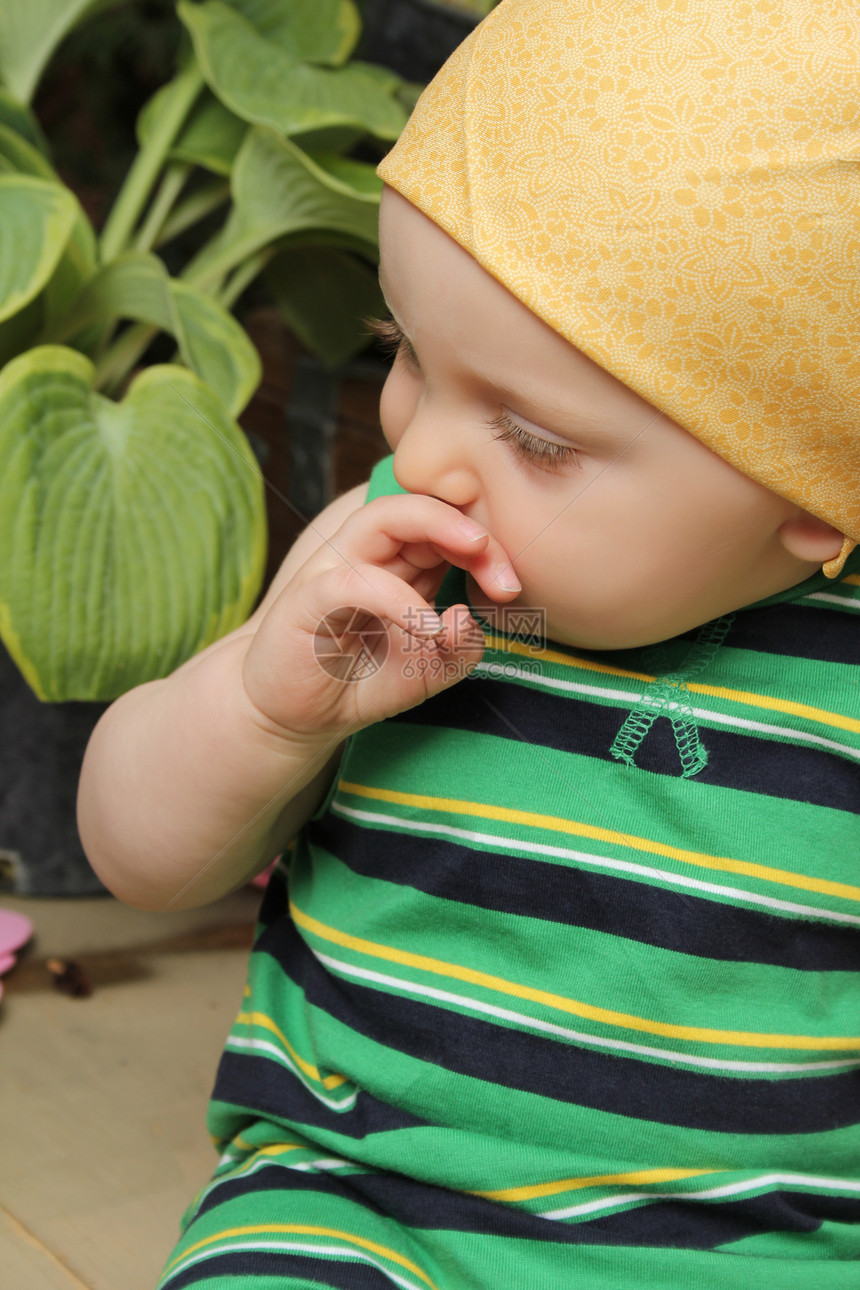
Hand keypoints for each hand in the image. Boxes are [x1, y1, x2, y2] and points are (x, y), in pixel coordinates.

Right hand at [240, 493, 519, 741]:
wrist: (295, 716)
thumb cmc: (360, 681)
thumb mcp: (430, 671)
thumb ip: (461, 647)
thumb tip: (465, 618)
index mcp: (402, 562)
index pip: (446, 526)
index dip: (485, 545)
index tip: (513, 586)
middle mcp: (369, 553)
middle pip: (421, 507)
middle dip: (471, 531)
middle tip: (506, 576)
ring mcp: (336, 568)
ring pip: (382, 517)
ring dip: (438, 529)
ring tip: (477, 554)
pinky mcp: (308, 597)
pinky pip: (354, 580)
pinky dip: (396, 598)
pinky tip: (425, 627)